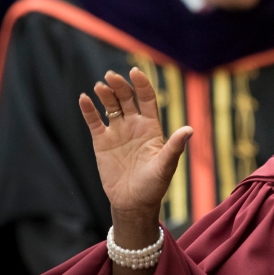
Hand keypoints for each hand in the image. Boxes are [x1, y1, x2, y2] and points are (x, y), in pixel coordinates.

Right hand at [80, 68, 191, 220]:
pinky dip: (89, 110)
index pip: (146, 99)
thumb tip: (189, 129)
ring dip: (105, 94)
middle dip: (120, 86)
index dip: (141, 84)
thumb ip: (174, 146)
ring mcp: (117, 132)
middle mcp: (134, 125)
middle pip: (127, 98)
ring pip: (111, 106)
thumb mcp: (166, 165)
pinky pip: (94, 122)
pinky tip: (84, 99)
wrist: (133, 203)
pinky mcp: (102, 142)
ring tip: (100, 86)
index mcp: (151, 127)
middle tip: (111, 76)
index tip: (135, 72)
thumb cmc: (154, 185)